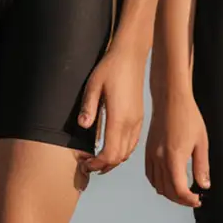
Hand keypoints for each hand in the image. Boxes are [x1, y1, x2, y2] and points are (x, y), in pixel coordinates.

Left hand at [78, 44, 146, 173]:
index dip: (96, 164)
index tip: (83, 163)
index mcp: (119, 118)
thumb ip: (88, 107)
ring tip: (95, 159)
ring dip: (111, 161)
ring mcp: (137, 122)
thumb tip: (83, 125)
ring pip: (127, 153)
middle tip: (86, 164)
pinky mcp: (139, 118)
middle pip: (119, 158)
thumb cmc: (110, 69)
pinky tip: (109, 148)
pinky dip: (121, 152)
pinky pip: (132, 144)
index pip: (110, 154)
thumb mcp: (93, 85)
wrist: (131, 56)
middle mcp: (131, 124)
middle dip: (102, 166)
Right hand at [145, 92, 209, 206]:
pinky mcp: (147, 151)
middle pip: (167, 191)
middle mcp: (160, 159)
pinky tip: (169, 181)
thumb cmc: (188, 116)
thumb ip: (202, 166)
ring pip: (157, 185)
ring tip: (183, 192)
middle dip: (181, 200)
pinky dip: (159, 184)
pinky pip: (150, 175)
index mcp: (175, 157)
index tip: (198, 200)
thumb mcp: (201, 142)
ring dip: (170, 193)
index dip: (189, 200)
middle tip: (193, 199)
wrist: (170, 100)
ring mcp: (151, 156)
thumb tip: (204, 185)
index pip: (179, 190)